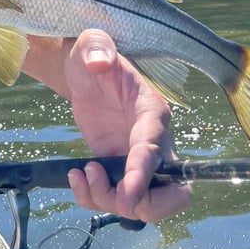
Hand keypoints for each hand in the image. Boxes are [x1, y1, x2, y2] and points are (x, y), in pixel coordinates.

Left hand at [64, 29, 192, 222]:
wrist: (83, 67)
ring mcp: (137, 156)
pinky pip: (116, 197)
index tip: (127, 197)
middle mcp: (153, 140)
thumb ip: (97, 47)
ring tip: (83, 174)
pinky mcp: (118, 165)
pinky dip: (94, 198)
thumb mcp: (91, 43)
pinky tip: (76, 177)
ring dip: (110, 202)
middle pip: (173, 191)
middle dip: (144, 205)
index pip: (156, 151)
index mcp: (152, 112)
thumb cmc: (91, 52)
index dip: (144, 176)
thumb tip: (99, 62)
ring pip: (143, 202)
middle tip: (112, 197)